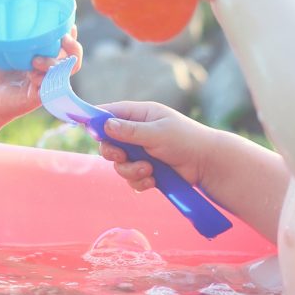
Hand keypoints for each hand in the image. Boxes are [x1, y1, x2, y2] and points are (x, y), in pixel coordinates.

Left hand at [0, 29, 82, 126]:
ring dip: (54, 63)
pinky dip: (43, 79)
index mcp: (46, 55)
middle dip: (73, 46)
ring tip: (36, 60)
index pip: (67, 43)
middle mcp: (50, 69)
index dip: (72, 33)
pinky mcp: (39, 97)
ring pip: (65, 72)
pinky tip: (30, 75)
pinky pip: (50, 87)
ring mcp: (47, 83)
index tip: (67, 24)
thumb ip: (2, 31)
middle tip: (63, 39)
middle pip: (74, 58)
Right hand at [96, 100, 210, 191]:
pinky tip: (153, 180)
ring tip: (148, 170)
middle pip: (109, 143)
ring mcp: (141, 152)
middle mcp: (137, 132)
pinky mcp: (146, 171)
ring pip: (119, 164)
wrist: (207, 164)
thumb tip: (105, 124)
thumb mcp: (157, 132)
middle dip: (113, 153)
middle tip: (121, 156)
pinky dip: (139, 181)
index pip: (111, 113)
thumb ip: (130, 131)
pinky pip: (131, 178)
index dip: (97, 121)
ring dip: (130, 170)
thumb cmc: (186, 140)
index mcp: (140, 115)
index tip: (87, 130)